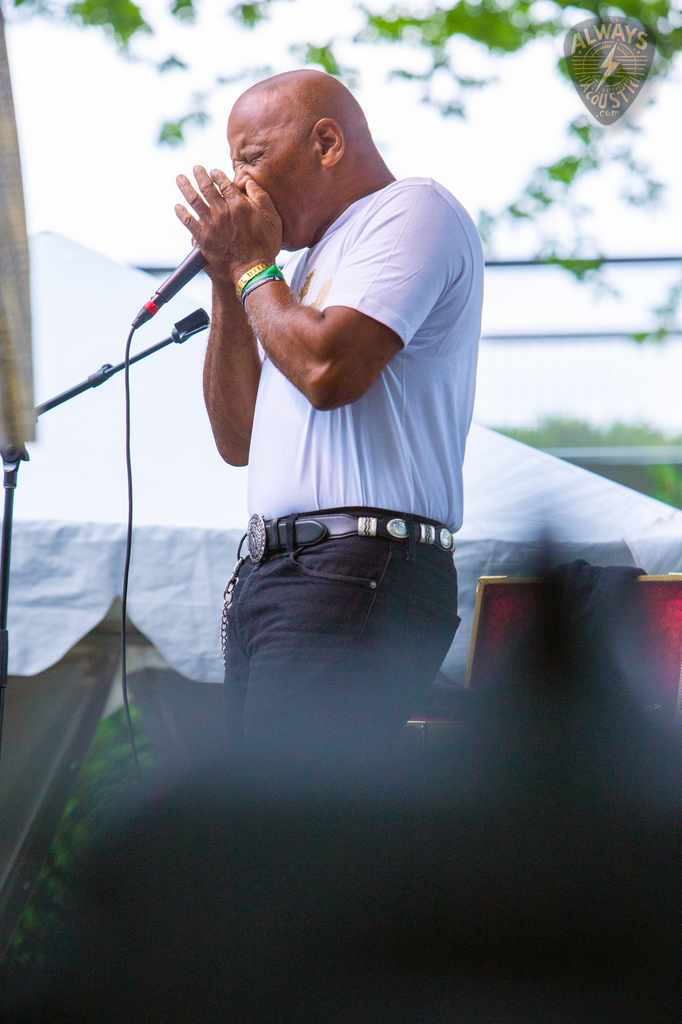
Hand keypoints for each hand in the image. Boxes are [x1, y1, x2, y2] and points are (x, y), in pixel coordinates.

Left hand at [175, 165, 282, 286]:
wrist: (252, 270)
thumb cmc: (266, 246)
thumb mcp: (272, 219)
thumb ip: (261, 197)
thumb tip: (249, 182)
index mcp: (239, 205)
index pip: (224, 184)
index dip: (217, 175)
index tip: (213, 171)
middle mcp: (222, 212)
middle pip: (207, 188)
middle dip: (200, 175)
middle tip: (196, 168)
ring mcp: (211, 225)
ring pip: (194, 200)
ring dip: (186, 187)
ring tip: (180, 179)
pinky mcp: (203, 239)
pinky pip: (188, 222)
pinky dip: (181, 213)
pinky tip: (177, 207)